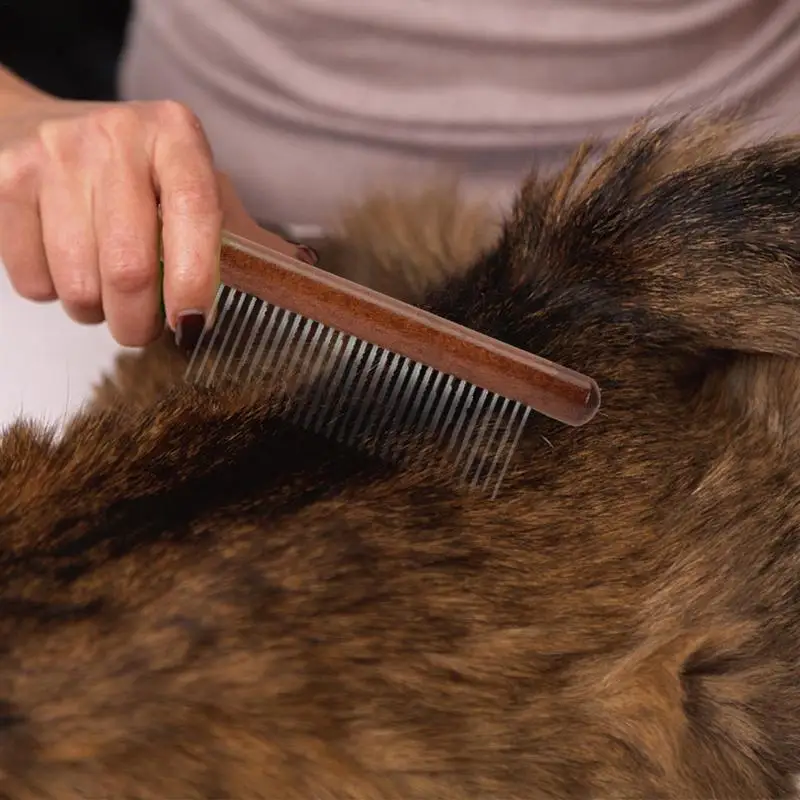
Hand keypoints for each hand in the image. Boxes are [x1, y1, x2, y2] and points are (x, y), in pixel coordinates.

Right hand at [0, 92, 308, 346]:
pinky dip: (53, 296)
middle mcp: (115, 135)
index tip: (195, 325)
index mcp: (176, 136)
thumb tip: (302, 277)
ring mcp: (54, 155)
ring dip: (97, 313)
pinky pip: (32, 281)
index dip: (197, 280)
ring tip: (106, 293)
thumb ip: (245, 236)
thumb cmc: (137, 173)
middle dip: (140, 324)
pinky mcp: (4, 181)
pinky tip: (66, 266)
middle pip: (130, 268)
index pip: (196, 214)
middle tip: (147, 331)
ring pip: (79, 284)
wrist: (40, 128)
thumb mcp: (198, 189)